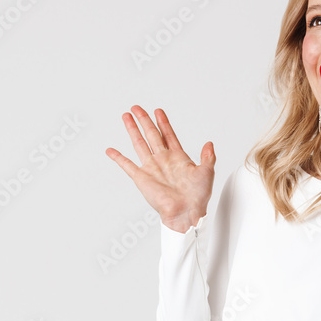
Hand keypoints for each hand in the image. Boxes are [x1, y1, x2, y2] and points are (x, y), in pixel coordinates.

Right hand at [105, 105, 215, 232]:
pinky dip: (118, 158)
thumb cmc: (197, 197)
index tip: (158, 111)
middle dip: (144, 120)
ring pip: (139, 143)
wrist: (187, 212)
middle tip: (136, 108)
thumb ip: (208, 157)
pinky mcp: (142, 178)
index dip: (163, 122)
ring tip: (126, 117)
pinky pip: (127, 165)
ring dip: (132, 130)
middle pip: (151, 134)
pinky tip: (110, 150)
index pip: (168, 134)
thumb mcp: (207, 172)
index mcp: (178, 157)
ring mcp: (151, 168)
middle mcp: (163, 160)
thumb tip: (210, 143)